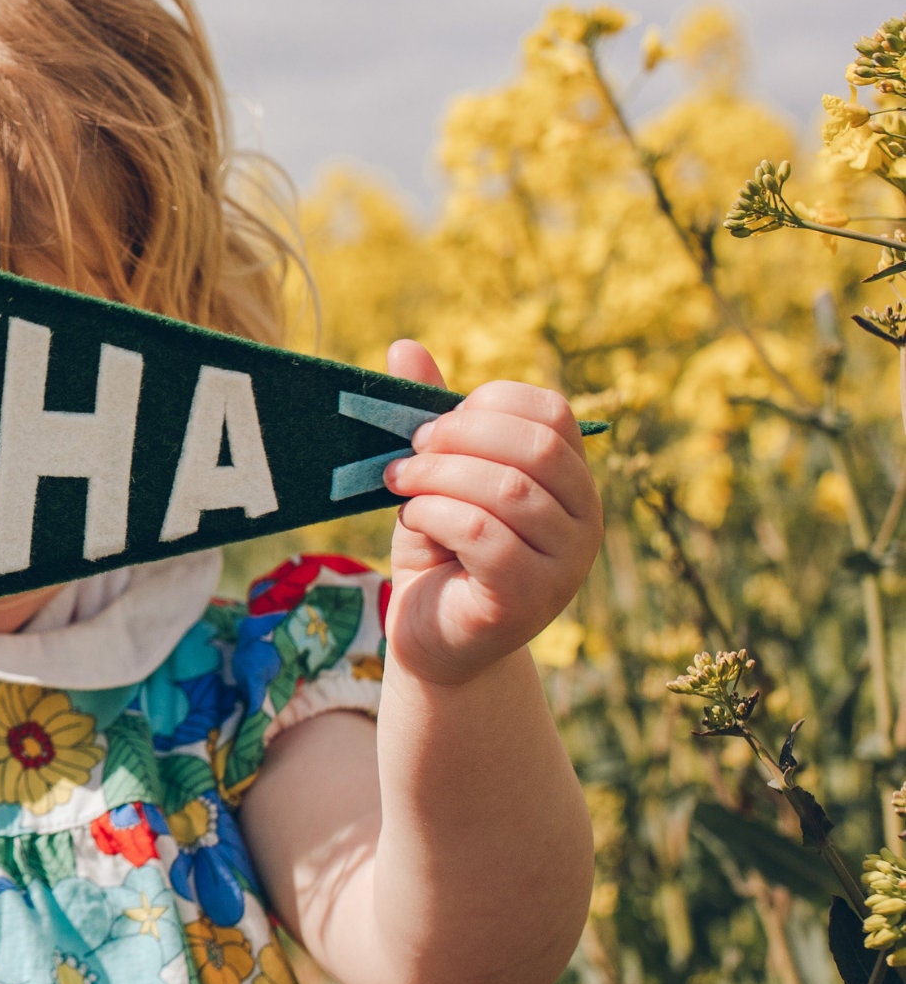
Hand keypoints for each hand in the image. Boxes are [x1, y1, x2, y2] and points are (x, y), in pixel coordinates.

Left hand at [379, 340, 601, 686]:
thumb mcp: (435, 476)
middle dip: (458, 437)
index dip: (484, 407)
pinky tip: (413, 523)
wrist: (432, 636)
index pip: (549, 412)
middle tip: (409, 454)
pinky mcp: (528, 598)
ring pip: (508, 490)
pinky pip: (484, 535)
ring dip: (438, 478)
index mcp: (569, 478)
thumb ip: (430, 418)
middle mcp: (583, 519)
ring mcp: (564, 564)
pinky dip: (435, 516)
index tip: (431, 426)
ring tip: (400, 488)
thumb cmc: (439, 549)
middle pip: (534, 446)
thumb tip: (403, 346)